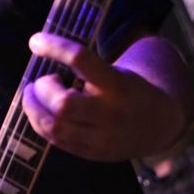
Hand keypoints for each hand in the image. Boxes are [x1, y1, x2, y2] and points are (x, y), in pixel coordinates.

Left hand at [22, 32, 189, 160]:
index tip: (35, 41)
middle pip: (62, 104)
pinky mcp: (91, 152)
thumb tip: (40, 55)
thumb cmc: (129, 90)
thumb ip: (84, 69)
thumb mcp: (117, 72)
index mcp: (117, 84)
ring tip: (36, 95)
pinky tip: (42, 112)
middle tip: (41, 81)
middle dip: (41, 89)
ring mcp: (100, 137)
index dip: (54, 47)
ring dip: (34, 108)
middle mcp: (110, 112)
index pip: (81, 59)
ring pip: (53, 126)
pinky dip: (41, 123)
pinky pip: (55, 140)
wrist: (160, 125)